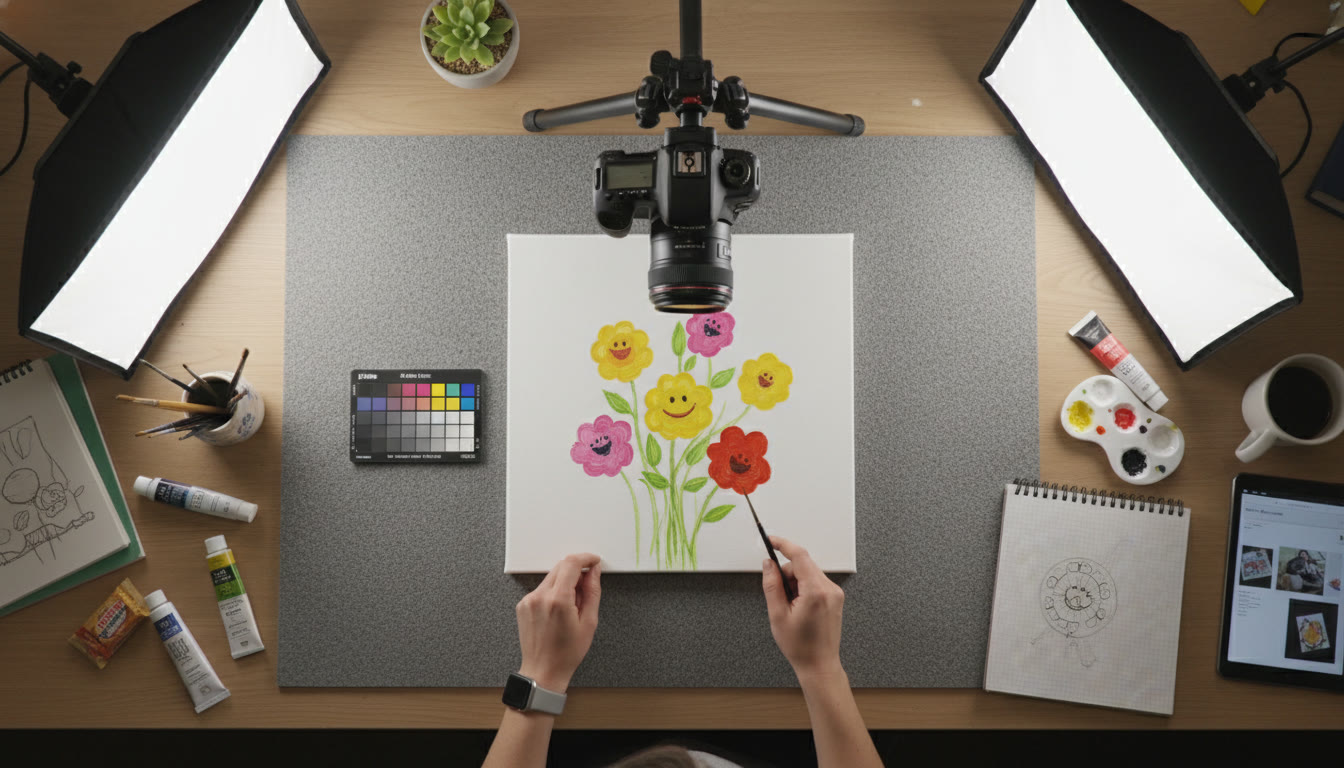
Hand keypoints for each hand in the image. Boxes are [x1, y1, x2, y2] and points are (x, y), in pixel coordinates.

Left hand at [515, 553, 601, 692]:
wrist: (543, 671)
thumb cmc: (567, 653)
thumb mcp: (589, 622)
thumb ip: (592, 591)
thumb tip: (593, 572)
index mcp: (558, 600)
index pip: (571, 563)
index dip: (585, 558)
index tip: (593, 561)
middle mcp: (540, 596)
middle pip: (560, 567)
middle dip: (576, 571)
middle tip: (586, 588)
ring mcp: (529, 600)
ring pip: (551, 577)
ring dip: (564, 582)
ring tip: (571, 607)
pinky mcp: (523, 604)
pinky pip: (541, 589)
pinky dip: (553, 592)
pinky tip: (558, 612)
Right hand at [761, 536, 844, 681]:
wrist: (819, 664)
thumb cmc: (800, 646)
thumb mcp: (777, 614)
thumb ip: (772, 585)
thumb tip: (768, 564)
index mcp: (815, 591)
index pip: (799, 556)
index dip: (783, 544)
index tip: (771, 540)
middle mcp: (829, 589)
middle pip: (802, 565)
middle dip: (787, 575)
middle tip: (780, 598)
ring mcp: (835, 593)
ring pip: (808, 573)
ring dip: (795, 584)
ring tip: (792, 608)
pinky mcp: (835, 597)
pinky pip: (815, 582)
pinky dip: (804, 589)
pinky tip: (800, 608)